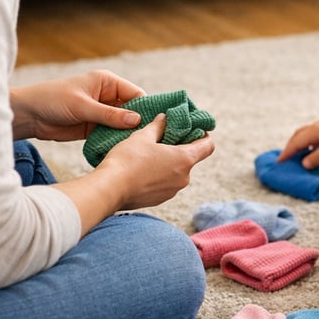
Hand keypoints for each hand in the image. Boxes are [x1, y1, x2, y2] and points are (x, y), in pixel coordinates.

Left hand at [10, 70, 144, 140]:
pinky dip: (116, 141)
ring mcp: (102, 113)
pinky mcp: (95, 127)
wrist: (29, 115)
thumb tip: (137, 120)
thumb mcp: (83, 106)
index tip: (154, 123)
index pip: (135, 94)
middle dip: (138, 123)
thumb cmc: (53, 100)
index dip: (146, 107)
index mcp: (107, 82)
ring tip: (136, 147)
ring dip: (127, 134)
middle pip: (132, 111)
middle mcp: (107, 96)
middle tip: (147, 139)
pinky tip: (122, 150)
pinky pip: (111, 134)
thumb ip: (110, 115)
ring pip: (123, 125)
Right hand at [96, 114, 214, 210]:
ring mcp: (173, 191)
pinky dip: (159, 176)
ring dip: (169, 163)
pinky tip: (143, 170)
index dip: (204, 135)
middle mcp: (184, 178)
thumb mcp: (143, 136)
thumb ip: (158, 126)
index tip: (194, 130)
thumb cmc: (127, 160)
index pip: (208, 146)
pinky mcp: (160, 200)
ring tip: (150, 154)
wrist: (110, 189)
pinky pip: (166, 184)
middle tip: (165, 137)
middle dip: (180, 148)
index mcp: (185, 159)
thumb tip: (165, 118)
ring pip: (177, 172)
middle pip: (191, 159)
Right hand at [277, 112, 318, 168]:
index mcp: (313, 132)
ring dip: (299, 144)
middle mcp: (315, 127)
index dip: (286, 153)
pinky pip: (314, 135)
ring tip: (297, 154)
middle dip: (290, 147)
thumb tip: (304, 164)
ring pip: (305, 135)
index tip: (279, 162)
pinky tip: (314, 149)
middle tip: (285, 158)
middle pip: (297, 137)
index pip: (295, 144)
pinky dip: (309, 143)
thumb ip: (317, 157)